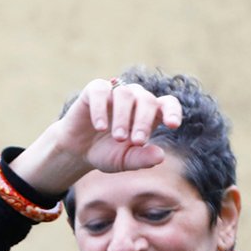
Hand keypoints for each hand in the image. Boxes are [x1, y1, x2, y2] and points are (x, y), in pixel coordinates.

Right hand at [11, 78, 184, 195]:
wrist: (78, 150)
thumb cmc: (107, 153)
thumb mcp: (125, 161)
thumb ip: (142, 159)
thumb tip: (160, 156)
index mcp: (149, 114)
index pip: (168, 103)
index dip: (172, 111)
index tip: (172, 125)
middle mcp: (135, 99)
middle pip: (147, 100)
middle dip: (144, 121)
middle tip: (137, 141)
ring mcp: (115, 91)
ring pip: (125, 94)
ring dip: (123, 116)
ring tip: (118, 137)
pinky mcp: (95, 89)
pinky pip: (101, 91)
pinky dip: (101, 108)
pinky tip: (100, 127)